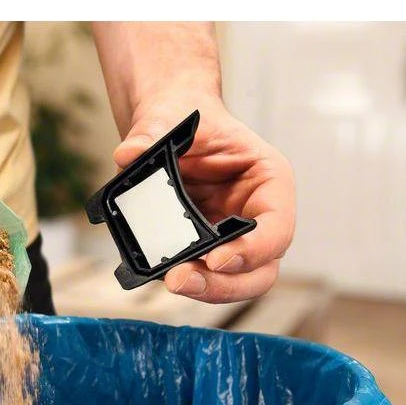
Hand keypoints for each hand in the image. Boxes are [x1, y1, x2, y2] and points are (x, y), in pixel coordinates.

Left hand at [114, 96, 294, 302]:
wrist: (167, 125)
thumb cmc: (187, 117)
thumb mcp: (172, 115)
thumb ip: (153, 133)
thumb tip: (129, 155)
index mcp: (268, 181)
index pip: (276, 227)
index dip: (252, 249)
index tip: (216, 258)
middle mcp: (256, 216)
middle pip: (260, 269)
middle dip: (225, 283)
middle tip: (182, 278)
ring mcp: (232, 239)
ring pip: (234, 282)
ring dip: (204, 289)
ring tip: (170, 279)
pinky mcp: (204, 250)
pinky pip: (203, 276)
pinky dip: (185, 280)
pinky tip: (159, 272)